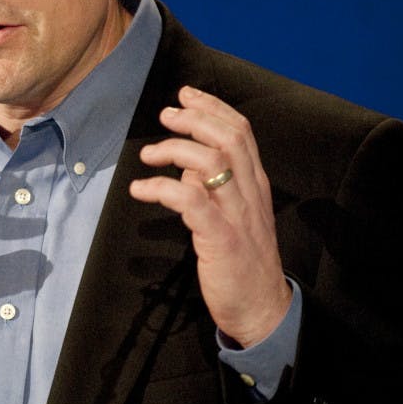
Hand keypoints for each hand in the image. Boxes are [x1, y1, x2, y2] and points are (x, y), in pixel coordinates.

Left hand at [129, 86, 290, 347]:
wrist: (261, 309)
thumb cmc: (241, 260)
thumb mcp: (232, 215)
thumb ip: (213, 187)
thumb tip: (184, 166)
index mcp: (255, 184)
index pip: (241, 131)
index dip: (212, 107)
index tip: (186, 94)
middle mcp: (250, 193)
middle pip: (229, 137)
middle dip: (194, 118)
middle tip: (164, 116)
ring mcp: (237, 215)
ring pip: (212, 162)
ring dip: (174, 149)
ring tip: (148, 155)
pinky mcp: (220, 239)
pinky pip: (190, 201)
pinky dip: (162, 188)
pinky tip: (141, 189)